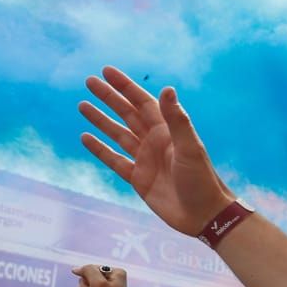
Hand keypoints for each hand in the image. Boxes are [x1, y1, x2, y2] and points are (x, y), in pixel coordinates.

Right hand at [79, 67, 235, 235]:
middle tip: (89, 82)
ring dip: (101, 120)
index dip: (125, 86)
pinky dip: (100, 149)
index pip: (142, 102)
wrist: (204, 215)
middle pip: (127, 114)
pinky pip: (114, 160)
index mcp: (167, 131)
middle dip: (109, 98)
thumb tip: (167, 88)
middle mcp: (155, 142)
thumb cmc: (202, 180)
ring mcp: (145, 160)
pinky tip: (85, 138)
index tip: (106, 71)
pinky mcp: (138, 179)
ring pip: (118, 134)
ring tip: (82, 105)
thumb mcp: (189, 148)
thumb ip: (177, 120)